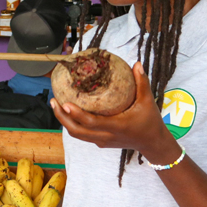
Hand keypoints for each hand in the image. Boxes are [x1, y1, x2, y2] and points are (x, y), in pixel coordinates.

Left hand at [51, 62, 176, 156]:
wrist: (152, 143)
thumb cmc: (150, 121)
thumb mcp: (147, 101)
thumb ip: (142, 82)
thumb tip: (136, 64)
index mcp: (116, 126)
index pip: (92, 122)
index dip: (77, 114)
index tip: (65, 103)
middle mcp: (106, 136)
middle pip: (77, 131)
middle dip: (62, 117)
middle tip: (54, 101)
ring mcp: (102, 141)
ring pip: (77, 135)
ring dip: (64, 121)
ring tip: (56, 105)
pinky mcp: (100, 142)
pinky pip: (83, 135)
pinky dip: (73, 124)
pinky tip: (68, 111)